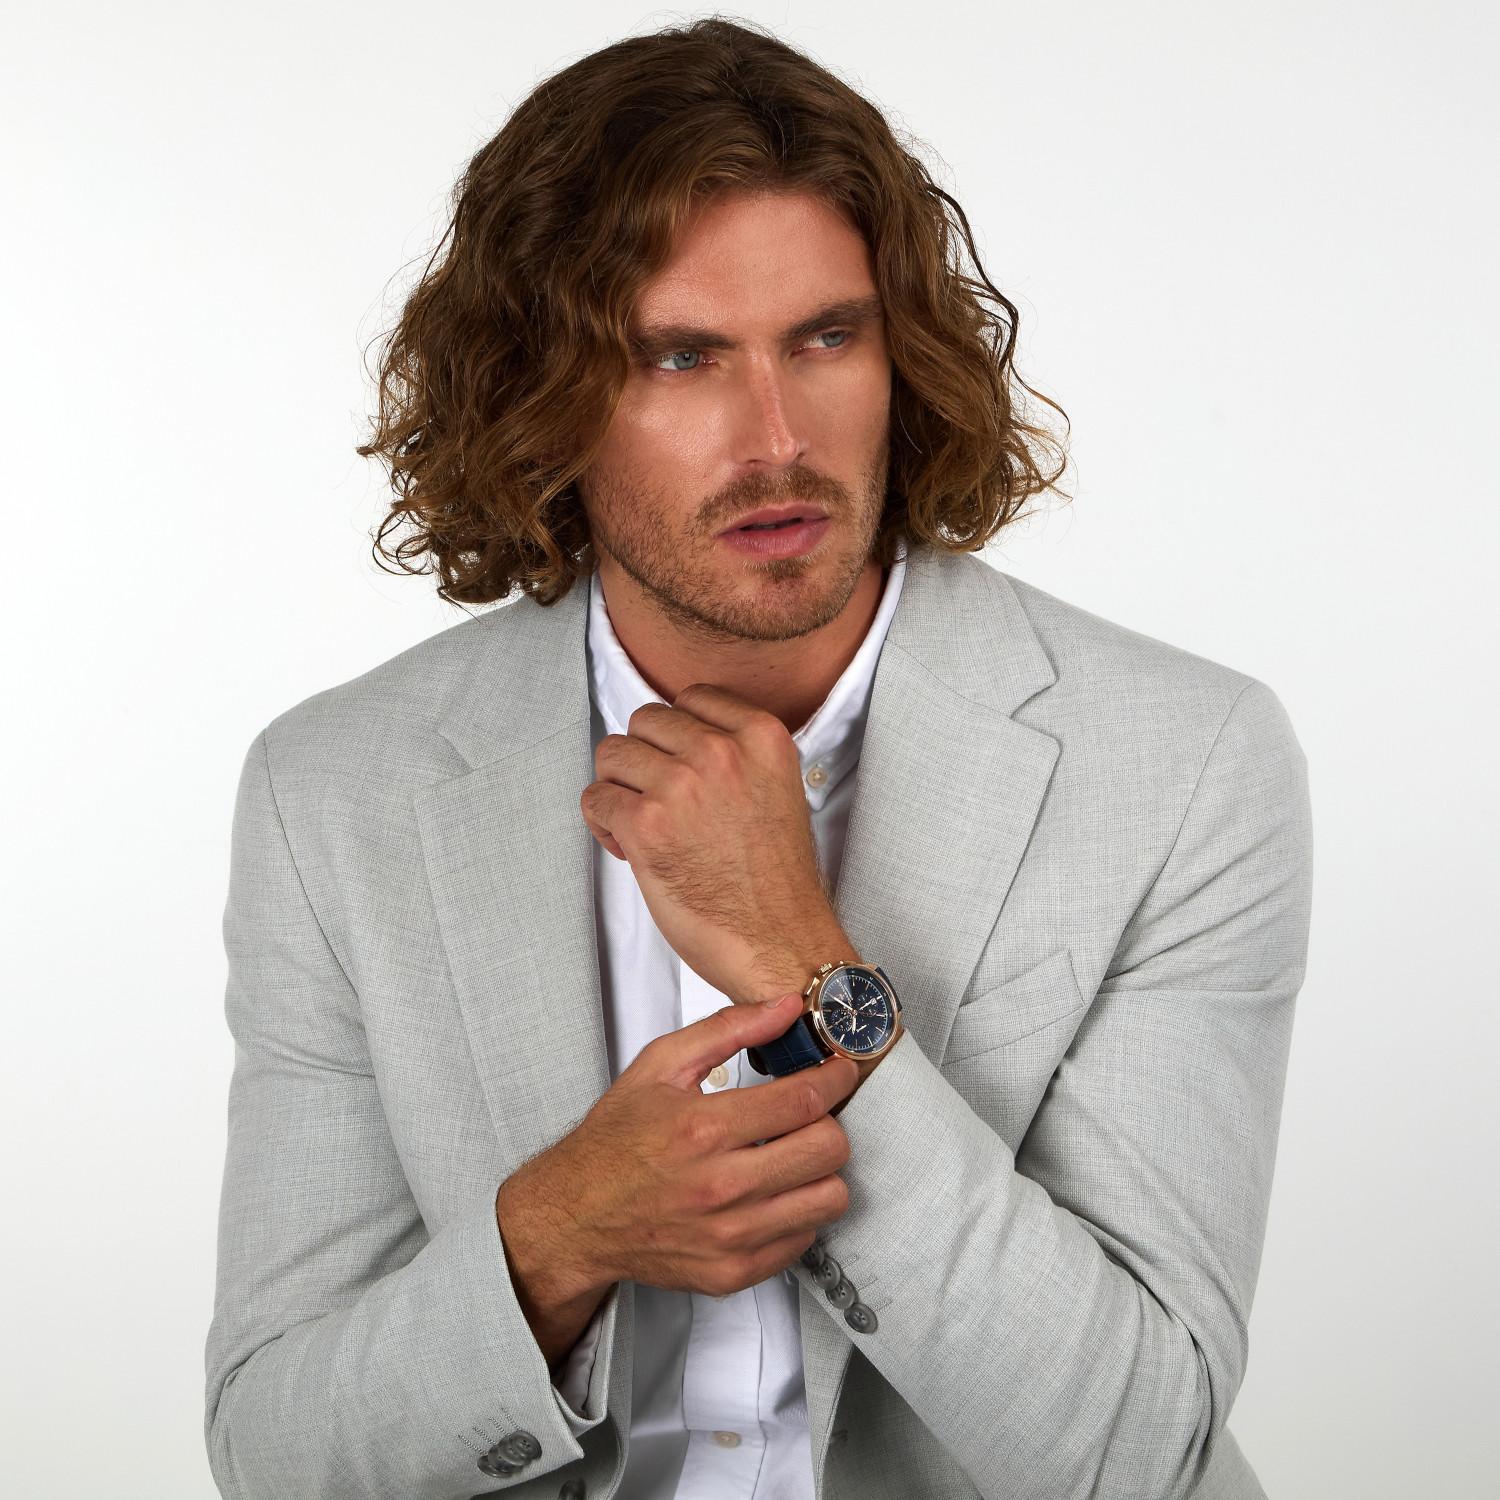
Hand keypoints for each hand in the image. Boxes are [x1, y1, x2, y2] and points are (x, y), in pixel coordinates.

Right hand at [498, 995, 859, 1300]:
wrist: (575, 1216)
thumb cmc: (615, 1142)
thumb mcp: (660, 1065)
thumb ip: (728, 1029)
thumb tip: (786, 1008)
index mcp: (703, 1128)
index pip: (804, 1099)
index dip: (835, 1078)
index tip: (838, 1070)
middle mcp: (721, 1186)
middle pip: (827, 1149)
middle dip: (828, 1121)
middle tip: (811, 1114)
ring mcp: (730, 1236)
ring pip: (828, 1198)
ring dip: (820, 1170)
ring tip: (794, 1155)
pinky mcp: (733, 1271)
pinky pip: (804, 1239)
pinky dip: (798, 1212)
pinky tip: (772, 1192)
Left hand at [579, 683, 845, 1003]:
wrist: (782, 944)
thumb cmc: (778, 880)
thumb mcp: (778, 788)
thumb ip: (736, 753)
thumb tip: (676, 740)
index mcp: (761, 736)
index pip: (691, 697)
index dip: (679, 735)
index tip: (682, 766)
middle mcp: (721, 751)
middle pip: (645, 721)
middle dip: (645, 760)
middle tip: (660, 802)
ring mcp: (680, 785)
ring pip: (612, 754)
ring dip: (620, 789)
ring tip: (645, 826)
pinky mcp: (646, 825)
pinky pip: (596, 798)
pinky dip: (604, 824)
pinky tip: (631, 847)